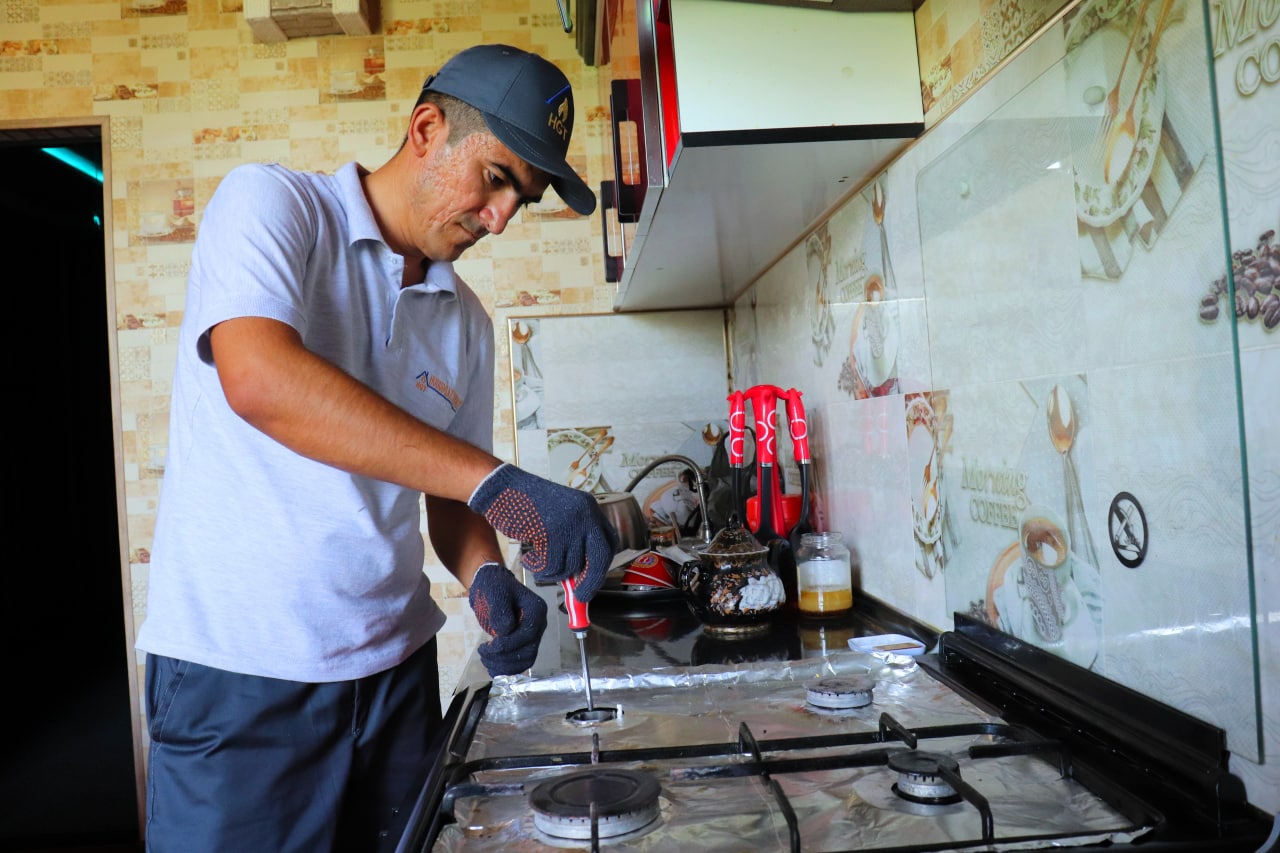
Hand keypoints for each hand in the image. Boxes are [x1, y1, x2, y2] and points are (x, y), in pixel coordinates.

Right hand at [468, 464, 618, 599]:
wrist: (503, 488)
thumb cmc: (526, 505)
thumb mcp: (559, 517)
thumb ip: (573, 541)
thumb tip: (581, 578)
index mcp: (589, 508)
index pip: (609, 542)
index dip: (602, 565)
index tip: (592, 581)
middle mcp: (585, 514)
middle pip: (600, 557)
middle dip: (590, 581)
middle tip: (580, 595)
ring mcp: (570, 522)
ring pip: (570, 565)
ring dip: (552, 572)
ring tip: (537, 562)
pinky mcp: (552, 531)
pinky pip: (551, 565)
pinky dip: (538, 568)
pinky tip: (529, 558)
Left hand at [468, 562, 548, 676]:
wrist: (491, 587)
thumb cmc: (494, 587)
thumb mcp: (496, 593)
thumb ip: (501, 611)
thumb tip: (504, 631)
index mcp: (537, 610)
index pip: (527, 634)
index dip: (508, 644)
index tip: (488, 645)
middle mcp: (539, 625)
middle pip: (528, 651)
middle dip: (504, 657)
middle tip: (483, 652)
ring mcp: (532, 636)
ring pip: (525, 660)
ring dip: (504, 666)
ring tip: (485, 658)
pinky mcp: (524, 644)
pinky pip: (520, 663)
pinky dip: (506, 668)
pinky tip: (491, 665)